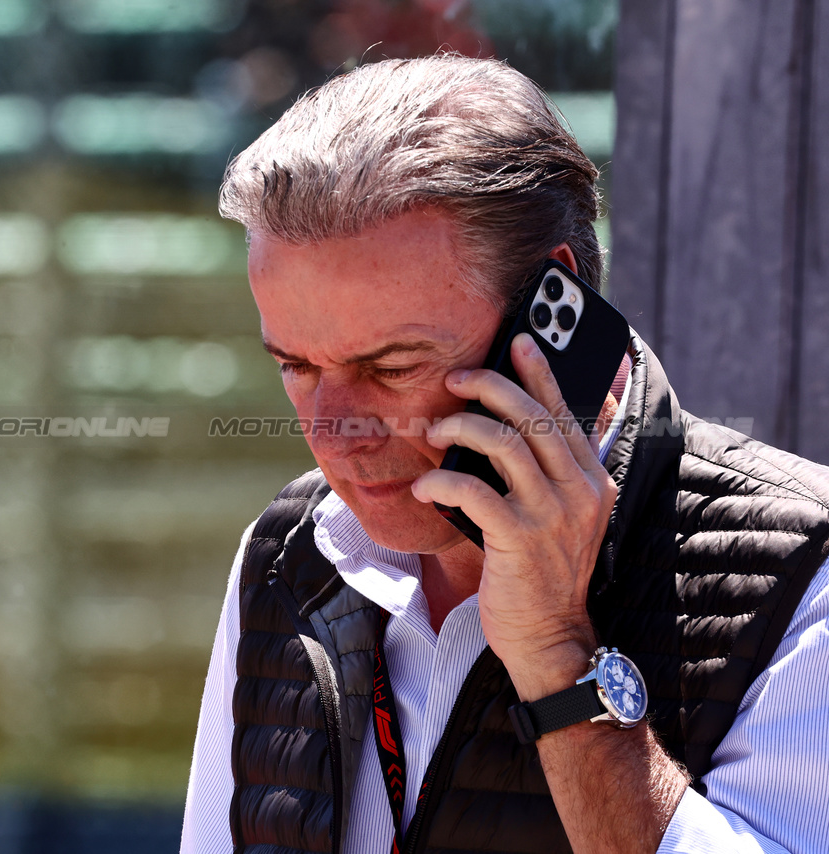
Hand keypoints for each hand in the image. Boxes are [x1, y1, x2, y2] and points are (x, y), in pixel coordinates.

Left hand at [411, 333, 617, 696]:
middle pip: (533, 417)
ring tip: (432, 431)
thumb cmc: (545, 574)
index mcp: (592, 479)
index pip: (566, 412)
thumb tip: (527, 431)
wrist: (551, 637)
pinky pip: (474, 489)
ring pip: (504, 443)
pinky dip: (442, 480)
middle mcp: (579, 490)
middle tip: (455, 379)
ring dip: (460, 427)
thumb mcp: (563, 519)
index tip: (518, 340)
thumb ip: (552, 475)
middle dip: (490, 386)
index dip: (541, 372)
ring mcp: (552, 514)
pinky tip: (423, 488)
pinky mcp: (519, 539)